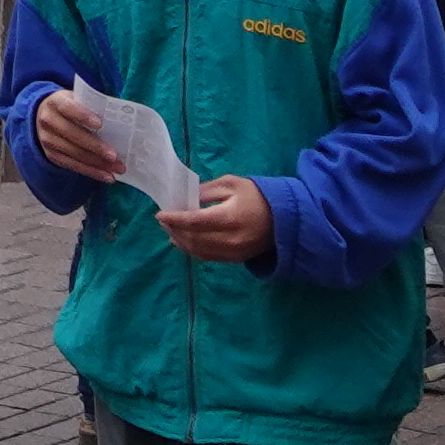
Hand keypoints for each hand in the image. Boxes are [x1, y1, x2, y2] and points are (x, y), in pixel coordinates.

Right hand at [30, 85, 125, 181]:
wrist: (42, 116)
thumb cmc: (69, 107)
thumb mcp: (75, 99)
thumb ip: (90, 106)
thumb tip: (117, 120)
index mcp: (55, 103)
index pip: (68, 108)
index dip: (83, 115)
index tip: (100, 124)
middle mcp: (49, 122)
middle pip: (73, 135)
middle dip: (96, 147)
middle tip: (115, 156)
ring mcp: (48, 141)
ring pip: (75, 154)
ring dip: (98, 163)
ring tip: (118, 169)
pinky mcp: (52, 156)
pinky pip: (74, 166)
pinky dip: (93, 172)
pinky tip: (108, 176)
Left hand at [154, 176, 274, 264]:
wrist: (285, 219)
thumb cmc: (257, 196)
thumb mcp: (232, 184)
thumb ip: (207, 191)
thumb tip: (185, 199)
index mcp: (230, 218)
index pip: (195, 222)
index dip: (175, 219)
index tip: (159, 214)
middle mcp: (231, 239)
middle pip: (194, 239)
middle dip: (174, 229)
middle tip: (162, 219)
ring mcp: (234, 253)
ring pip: (199, 251)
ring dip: (181, 241)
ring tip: (169, 230)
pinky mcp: (236, 259)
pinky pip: (208, 257)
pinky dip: (193, 249)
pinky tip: (184, 241)